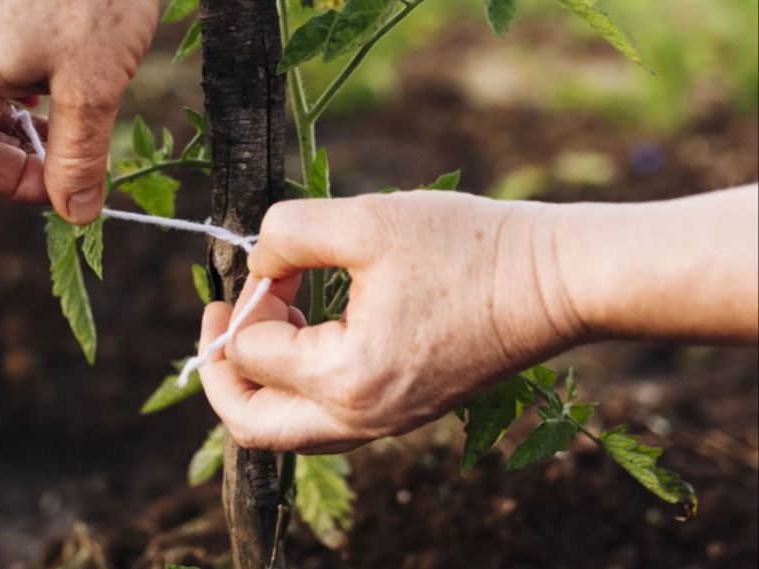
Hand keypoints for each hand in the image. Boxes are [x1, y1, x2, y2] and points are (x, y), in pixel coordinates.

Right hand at [0, 0, 158, 223]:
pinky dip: (11, 93)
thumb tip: (77, 213)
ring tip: (65, 126)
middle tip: (62, 163)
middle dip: (7, 161)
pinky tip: (55, 84)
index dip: (11, 188)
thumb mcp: (94, 87)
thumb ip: (80, 157)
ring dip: (10, 128)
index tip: (64, 187)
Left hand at [200, 192, 585, 453]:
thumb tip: (257, 263)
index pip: (252, 353)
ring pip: (288, 429)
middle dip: (221, 371)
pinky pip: (327, 416)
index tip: (273, 260)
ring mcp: (384, 423)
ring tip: (273, 314)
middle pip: (252, 426)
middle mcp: (360, 419)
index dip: (246, 299)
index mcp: (345, 379)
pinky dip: (300, 381)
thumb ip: (288, 233)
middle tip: (219, 319)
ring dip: (261, 377)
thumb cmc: (470, 249)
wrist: (556, 281)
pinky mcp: (403, 412)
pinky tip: (313, 326)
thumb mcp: (367, 219)